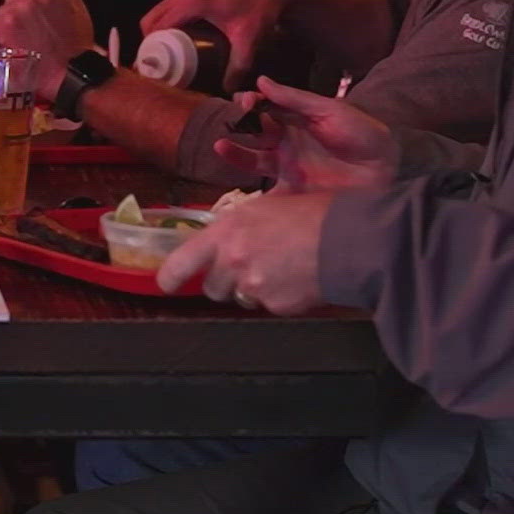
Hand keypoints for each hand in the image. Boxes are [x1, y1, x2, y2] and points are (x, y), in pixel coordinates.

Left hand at [0, 0, 94, 99]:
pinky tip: (12, 49)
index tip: (41, 19)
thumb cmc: (76, 47)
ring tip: (24, 44)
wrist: (69, 75)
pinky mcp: (4, 23)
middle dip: (21, 12)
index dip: (36, 3)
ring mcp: (18, 6)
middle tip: (33, 34)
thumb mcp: (77, 12)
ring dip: (9, 25)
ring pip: (4, 11)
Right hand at [141, 0, 314, 91]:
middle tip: (160, 66)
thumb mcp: (248, 40)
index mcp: (190, 2)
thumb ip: (238, 66)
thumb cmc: (260, 7)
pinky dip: (167, 25)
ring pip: (158, 13)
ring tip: (168, 57)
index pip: (156, 27)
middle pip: (151, 20)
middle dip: (151, 44)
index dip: (150, 49)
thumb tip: (228, 90)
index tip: (152, 69)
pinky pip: (169, 9)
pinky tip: (179, 42)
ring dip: (158, 34)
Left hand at [158, 190, 331, 312]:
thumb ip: (236, 228)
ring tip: (277, 269)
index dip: (170, 277)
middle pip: (211, 288)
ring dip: (251, 289)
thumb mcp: (263, 207)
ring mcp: (254, 287)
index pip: (182, 262)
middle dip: (223, 282)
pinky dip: (278, 297)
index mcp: (225, 233)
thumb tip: (225, 241)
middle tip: (244, 268)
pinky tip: (296, 279)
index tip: (166, 284)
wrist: (347, 238)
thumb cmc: (309, 213)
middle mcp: (233, 262)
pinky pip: (269, 306)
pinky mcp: (277, 306)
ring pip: (240, 298)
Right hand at [212, 76, 397, 191]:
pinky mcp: (294, 192)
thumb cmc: (361, 133)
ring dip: (235, 153)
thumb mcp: (329, 110)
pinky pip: (268, 196)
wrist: (386, 168)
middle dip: (239, 126)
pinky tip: (239, 184)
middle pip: (253, 134)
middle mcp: (286, 144)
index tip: (245, 102)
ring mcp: (288, 168)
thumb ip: (295, 99)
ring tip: (220, 146)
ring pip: (253, 160)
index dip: (250, 104)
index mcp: (294, 122)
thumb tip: (261, 80)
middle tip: (232, 122)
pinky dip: (252, 196)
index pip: (264, 109)